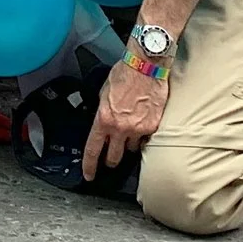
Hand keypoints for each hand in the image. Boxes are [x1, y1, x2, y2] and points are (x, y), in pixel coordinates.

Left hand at [81, 61, 169, 179]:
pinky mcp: (153, 127)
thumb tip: (102, 122)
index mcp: (103, 119)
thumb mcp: (103, 94)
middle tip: (110, 160)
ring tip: (129, 132)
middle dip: (111, 160)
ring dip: (128, 144)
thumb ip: (103, 112)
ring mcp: (138, 129)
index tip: (89, 174)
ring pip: (131, 149)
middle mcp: (120, 128)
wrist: (145, 67)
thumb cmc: (124, 75)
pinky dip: (143, 136)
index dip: (90, 165)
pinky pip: (146, 140)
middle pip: (114, 157)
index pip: (93, 149)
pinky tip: (142, 126)